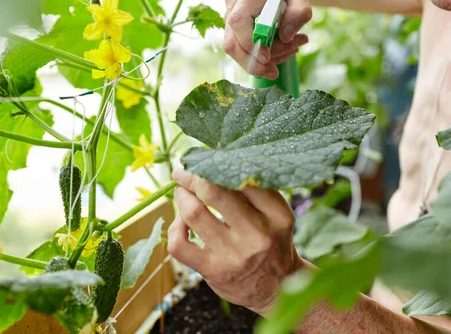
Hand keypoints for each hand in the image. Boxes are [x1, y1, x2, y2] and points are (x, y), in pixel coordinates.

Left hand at [167, 168, 302, 315]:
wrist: (276, 289)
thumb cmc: (271, 242)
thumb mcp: (276, 215)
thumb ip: (256, 192)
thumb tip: (218, 163)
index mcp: (276, 215)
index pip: (243, 179)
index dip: (218, 164)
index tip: (206, 160)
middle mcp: (257, 234)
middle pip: (214, 192)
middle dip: (192, 177)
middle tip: (182, 171)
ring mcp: (233, 255)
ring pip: (194, 213)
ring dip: (181, 196)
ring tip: (180, 191)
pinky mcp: (213, 271)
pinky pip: (180, 244)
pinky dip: (174, 227)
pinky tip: (181, 222)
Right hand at [224, 0, 311, 79]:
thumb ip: (298, 12)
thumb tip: (286, 36)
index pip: (239, 21)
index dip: (250, 43)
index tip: (267, 58)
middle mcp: (233, 5)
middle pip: (232, 42)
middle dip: (253, 63)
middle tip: (276, 72)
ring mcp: (228, 17)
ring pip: (234, 49)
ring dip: (260, 62)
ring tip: (292, 50)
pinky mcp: (232, 29)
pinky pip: (241, 49)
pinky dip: (260, 57)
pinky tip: (283, 49)